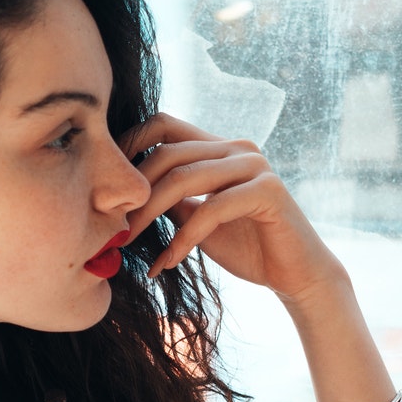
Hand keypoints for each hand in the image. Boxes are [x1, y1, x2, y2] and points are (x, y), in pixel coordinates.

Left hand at [123, 114, 345, 301]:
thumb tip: (127, 193)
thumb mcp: (197, 218)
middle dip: (136, 190)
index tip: (106, 180)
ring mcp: (255, 166)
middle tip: (114, 225)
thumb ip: (173, 199)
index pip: (165, 126)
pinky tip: (169, 262)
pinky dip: (184, 238)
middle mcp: (237, 148)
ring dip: (151, 213)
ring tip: (130, 241)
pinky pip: (212, 209)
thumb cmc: (247, 247)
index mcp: (219, 148)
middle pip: (169, 153)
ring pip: (185, 177)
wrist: (295, 275)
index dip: (130, 143)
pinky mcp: (268, 191)